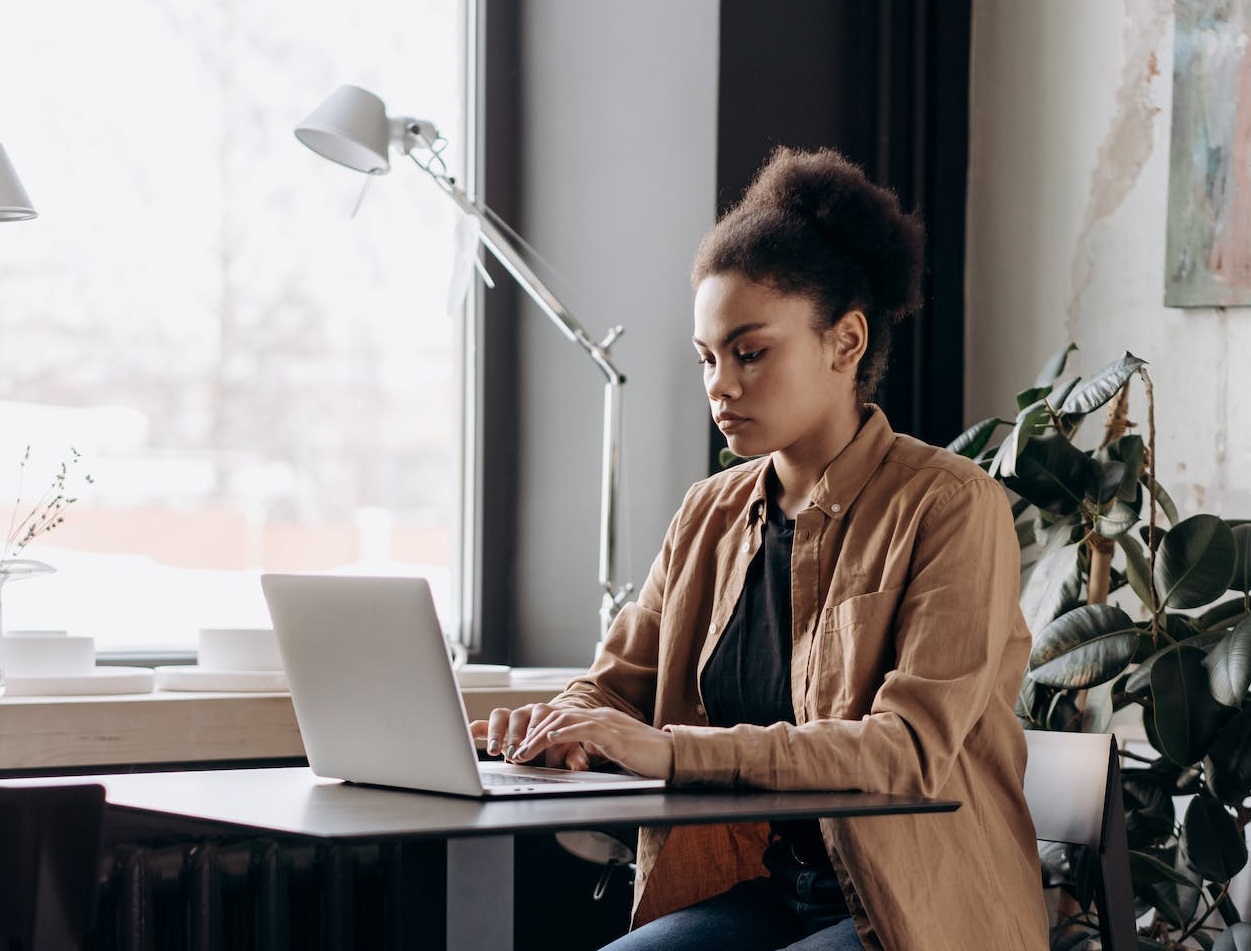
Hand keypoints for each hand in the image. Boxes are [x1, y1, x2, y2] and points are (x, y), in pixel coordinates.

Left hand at [469, 705, 673, 779]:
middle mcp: (599, 716)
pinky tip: (549, 740)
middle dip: (530, 733)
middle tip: (513, 751)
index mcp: (598, 720)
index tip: (520, 748)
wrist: (673, 757)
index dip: (537, 731)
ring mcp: (606, 722)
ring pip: (563, 719)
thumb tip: (578, 754)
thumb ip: (595, 748)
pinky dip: (563, 733)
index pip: (560, 718)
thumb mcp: (613, 752)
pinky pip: (583, 728)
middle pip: (555, 715)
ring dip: (539, 735)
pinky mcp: (614, 734)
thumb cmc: (646, 759)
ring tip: (523, 750)